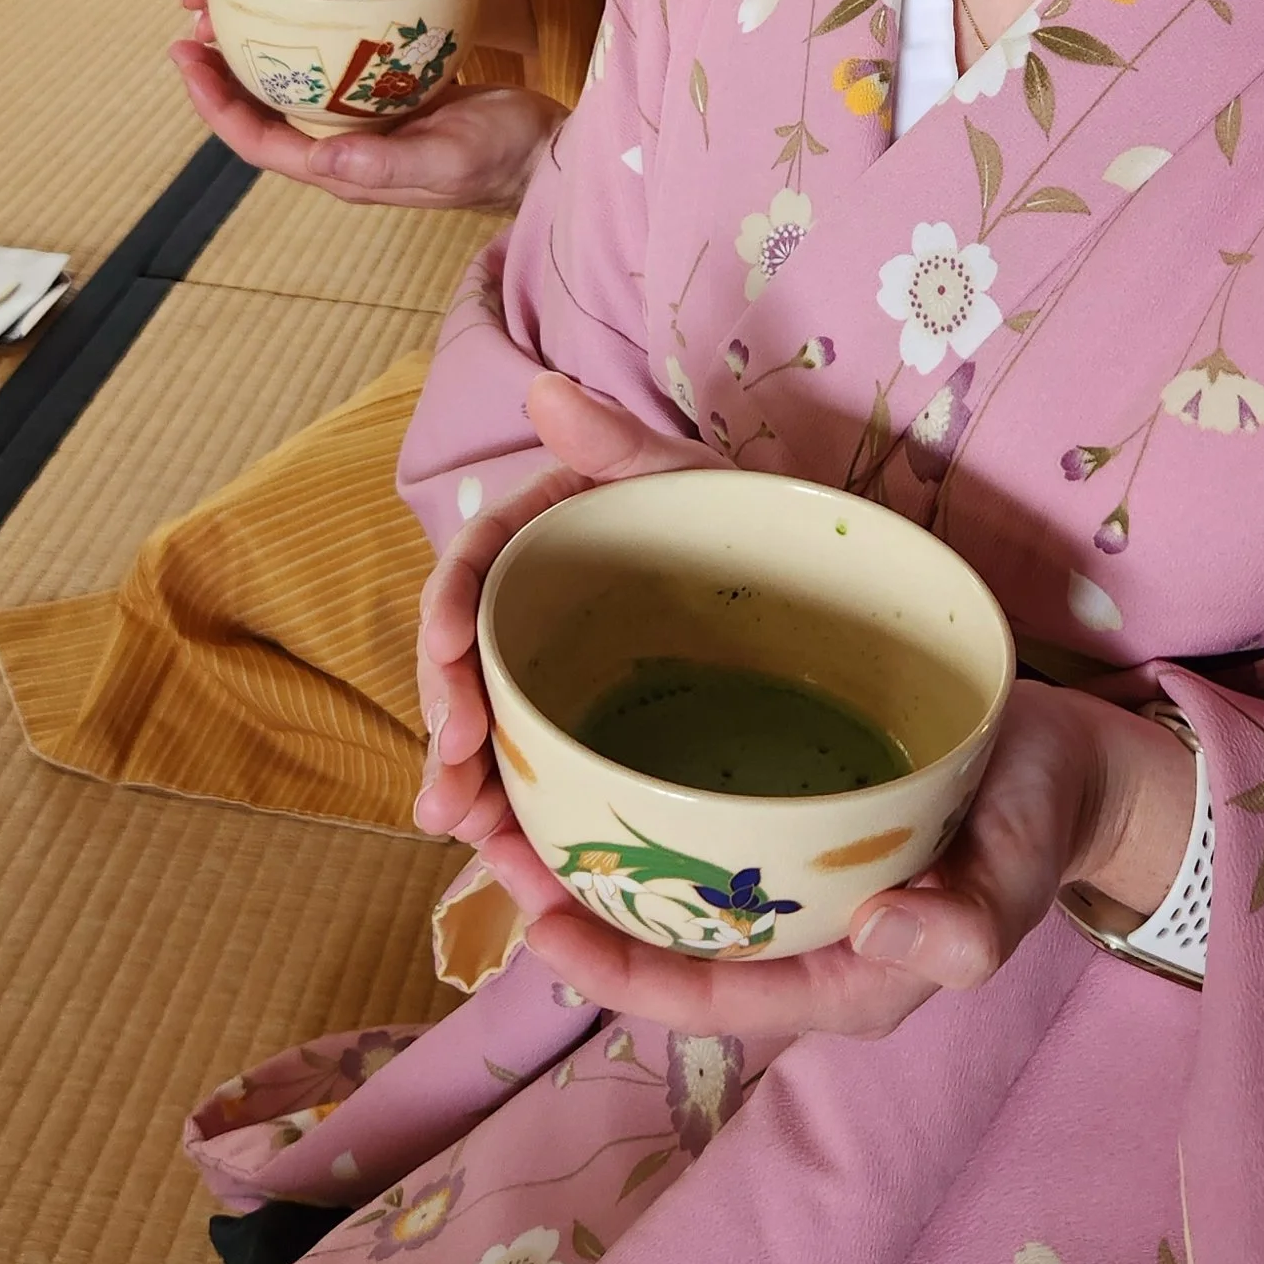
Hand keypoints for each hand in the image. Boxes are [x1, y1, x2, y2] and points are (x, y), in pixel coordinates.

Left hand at [170, 40, 564, 209]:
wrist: (548, 155)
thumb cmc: (505, 156)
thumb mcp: (448, 158)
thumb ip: (386, 164)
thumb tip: (322, 160)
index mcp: (346, 172)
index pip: (257, 142)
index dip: (213, 105)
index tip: (184, 56)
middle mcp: (344, 155)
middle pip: (261, 119)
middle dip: (220, 78)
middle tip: (191, 24)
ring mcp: (365, 133)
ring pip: (290, 98)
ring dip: (255, 62)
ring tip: (229, 13)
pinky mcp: (388, 109)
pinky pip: (329, 80)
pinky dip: (303, 49)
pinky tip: (300, 13)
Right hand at [413, 374, 709, 850]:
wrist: (819, 584)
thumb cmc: (743, 517)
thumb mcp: (685, 479)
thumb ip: (616, 444)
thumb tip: (545, 392)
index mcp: (541, 544)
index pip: (472, 576)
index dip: (444, 621)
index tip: (445, 667)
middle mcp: (536, 616)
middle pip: (469, 675)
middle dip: (448, 740)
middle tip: (447, 801)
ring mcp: (561, 680)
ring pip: (498, 741)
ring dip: (473, 796)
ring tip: (471, 844)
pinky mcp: (593, 738)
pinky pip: (546, 784)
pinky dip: (526, 827)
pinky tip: (521, 871)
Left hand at [499, 679, 1198, 1041]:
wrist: (1069, 766)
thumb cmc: (1041, 825)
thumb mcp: (1018, 875)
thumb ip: (965, 926)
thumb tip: (884, 936)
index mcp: (829, 978)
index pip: (696, 993)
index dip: (609, 969)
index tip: (536, 919)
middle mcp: (786, 935)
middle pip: (654, 936)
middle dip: (565, 898)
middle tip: (488, 828)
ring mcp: (780, 876)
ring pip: (656, 878)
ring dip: (578, 843)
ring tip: (506, 783)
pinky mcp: (779, 815)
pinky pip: (685, 820)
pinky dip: (626, 790)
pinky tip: (576, 735)